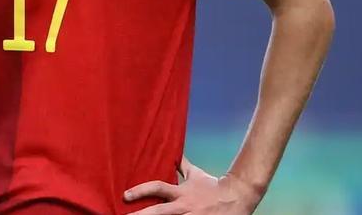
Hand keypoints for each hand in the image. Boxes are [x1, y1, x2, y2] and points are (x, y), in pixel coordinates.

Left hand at [123, 156, 260, 213]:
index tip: (125, 195)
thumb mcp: (196, 174)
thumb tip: (173, 152)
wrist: (236, 198)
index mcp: (181, 193)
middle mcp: (183, 207)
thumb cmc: (213, 187)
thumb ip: (182, 166)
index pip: (158, 188)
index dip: (141, 190)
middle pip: (158, 212)